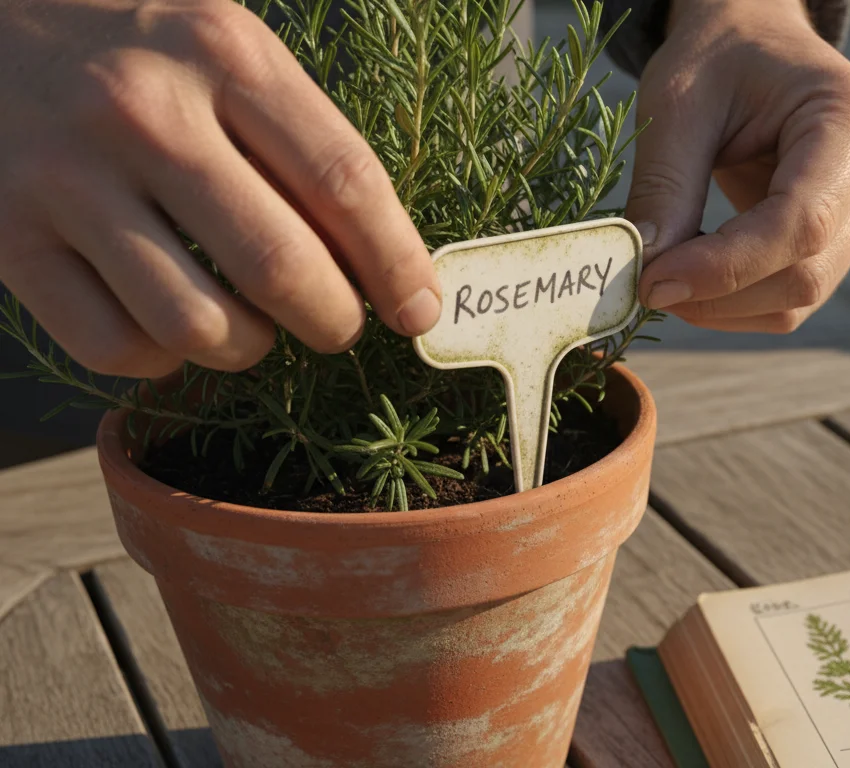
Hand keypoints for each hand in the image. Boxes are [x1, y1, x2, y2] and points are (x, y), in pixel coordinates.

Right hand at [0, 0, 439, 377]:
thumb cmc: (143, 49)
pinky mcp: (9, 239)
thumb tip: (389, 264)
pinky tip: (172, 325)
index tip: (420, 310)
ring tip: (252, 324)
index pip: (344, 181)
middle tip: (338, 324)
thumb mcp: (231, 52)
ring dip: (249, 348)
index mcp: (223, 53)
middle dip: (333, 320)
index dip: (398, 264)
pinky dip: (163, 360)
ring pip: (198, 325)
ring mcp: (65, 178)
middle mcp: (144, 112)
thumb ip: (303, 140)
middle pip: (279, 265)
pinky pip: (115, 348)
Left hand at [624, 0, 849, 332]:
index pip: (802, 222)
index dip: (728, 266)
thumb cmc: (718, 56)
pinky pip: (791, 297)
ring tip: (662, 275)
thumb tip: (648, 273)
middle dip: (719, 293)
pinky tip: (692, 275)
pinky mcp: (844, 238)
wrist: (753, 39)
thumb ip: (665, 186)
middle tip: (642, 284)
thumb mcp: (677, 102)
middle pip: (806, 272)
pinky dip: (735, 302)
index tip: (654, 282)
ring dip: (723, 305)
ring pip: (800, 296)